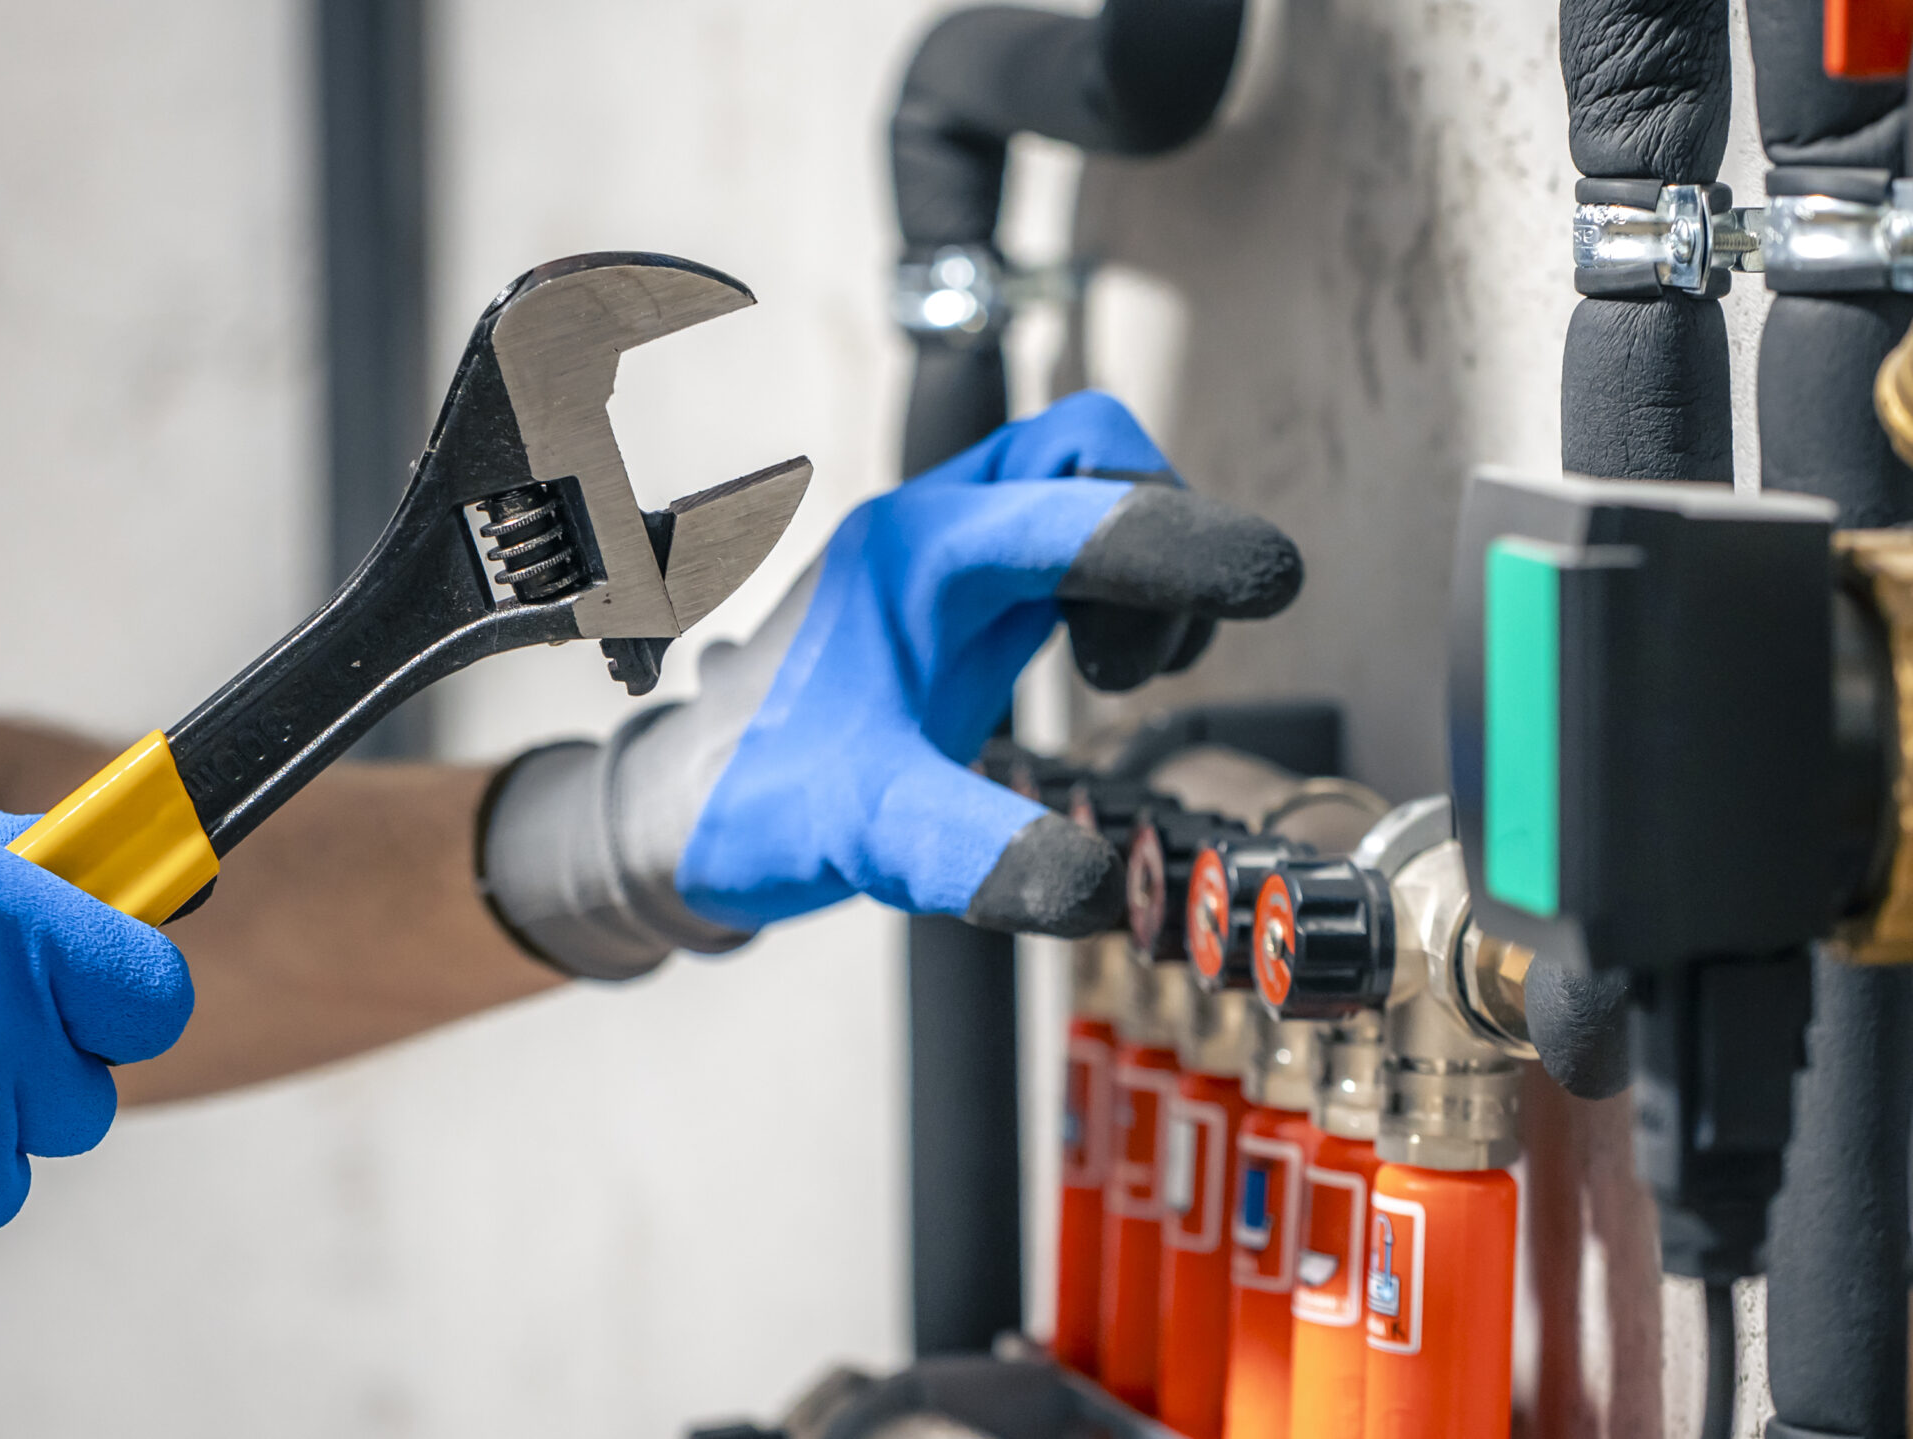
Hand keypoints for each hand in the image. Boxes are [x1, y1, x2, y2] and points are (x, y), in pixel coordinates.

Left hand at [478, 392, 1300, 975]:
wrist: (681, 807)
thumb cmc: (752, 803)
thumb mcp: (862, 836)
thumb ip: (969, 853)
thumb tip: (1094, 888)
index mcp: (912, 561)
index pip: (1072, 509)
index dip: (1180, 538)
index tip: (1270, 580)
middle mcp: (931, 532)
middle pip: (1088, 450)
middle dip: (1164, 533)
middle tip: (1155, 654)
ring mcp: (946, 553)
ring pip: (1081, 484)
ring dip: (1141, 557)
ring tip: (1117, 671)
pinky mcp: (959, 592)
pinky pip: (1064, 539)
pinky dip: (1111, 585)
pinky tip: (1096, 667)